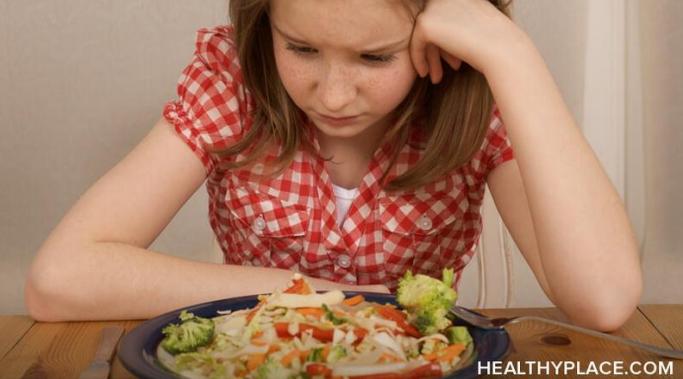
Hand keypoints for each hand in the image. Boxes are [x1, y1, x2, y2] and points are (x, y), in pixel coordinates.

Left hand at [410, 0, 525, 82]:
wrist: (502, 49)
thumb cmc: (495, 43)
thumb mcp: (474, 25)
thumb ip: (456, 22)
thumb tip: (438, 33)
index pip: (443, 16)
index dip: (445, 40)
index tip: (451, 60)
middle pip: (432, 24)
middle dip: (435, 50)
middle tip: (438, 71)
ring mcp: (434, 6)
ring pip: (424, 34)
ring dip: (429, 56)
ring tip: (434, 77)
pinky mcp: (426, 22)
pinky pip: (415, 43)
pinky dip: (418, 59)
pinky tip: (425, 74)